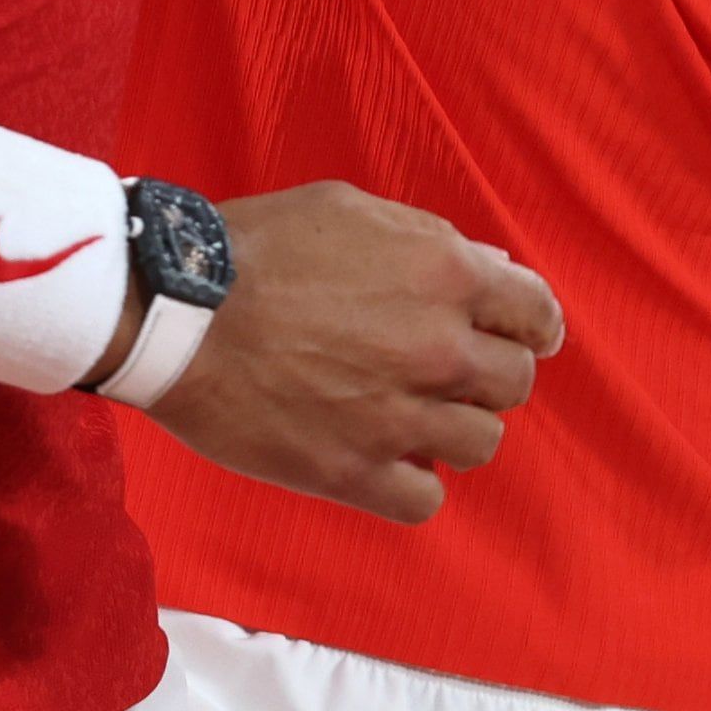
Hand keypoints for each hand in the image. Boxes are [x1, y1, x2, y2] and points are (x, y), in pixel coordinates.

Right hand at [146, 182, 564, 524]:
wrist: (175, 311)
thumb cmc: (255, 247)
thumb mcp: (351, 211)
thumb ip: (428, 240)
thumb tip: (488, 268)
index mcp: (442, 273)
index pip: (535, 313)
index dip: (532, 325)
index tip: (521, 336)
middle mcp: (436, 348)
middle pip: (514, 382)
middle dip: (488, 375)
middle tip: (449, 373)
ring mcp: (399, 416)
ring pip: (481, 443)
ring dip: (454, 428)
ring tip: (413, 416)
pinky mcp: (354, 473)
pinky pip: (426, 500)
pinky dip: (413, 482)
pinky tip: (386, 460)